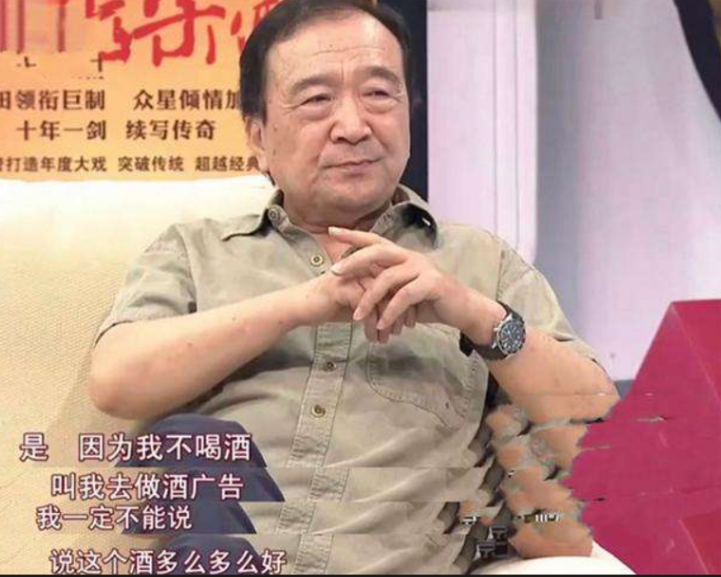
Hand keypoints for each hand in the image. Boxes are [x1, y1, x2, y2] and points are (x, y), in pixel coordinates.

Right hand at [293, 264, 415, 342]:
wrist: (302, 308)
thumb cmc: (331, 306)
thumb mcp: (360, 303)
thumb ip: (379, 301)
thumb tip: (401, 313)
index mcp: (369, 265)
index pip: (397, 281)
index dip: (406, 302)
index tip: (409, 322)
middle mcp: (362, 266)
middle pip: (392, 288)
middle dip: (400, 312)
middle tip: (402, 332)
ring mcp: (352, 275)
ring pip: (380, 298)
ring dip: (386, 322)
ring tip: (386, 338)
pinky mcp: (342, 287)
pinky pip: (365, 307)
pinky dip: (371, 325)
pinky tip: (372, 337)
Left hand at [327, 227, 502, 338]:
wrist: (462, 310)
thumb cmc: (430, 302)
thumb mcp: (403, 292)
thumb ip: (385, 287)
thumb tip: (358, 290)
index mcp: (403, 256)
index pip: (375, 240)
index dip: (353, 235)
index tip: (331, 230)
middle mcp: (411, 257)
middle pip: (378, 252)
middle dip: (354, 261)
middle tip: (334, 272)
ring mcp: (423, 268)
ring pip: (388, 279)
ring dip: (369, 299)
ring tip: (356, 316)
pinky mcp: (432, 283)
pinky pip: (404, 296)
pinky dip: (390, 312)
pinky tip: (382, 325)